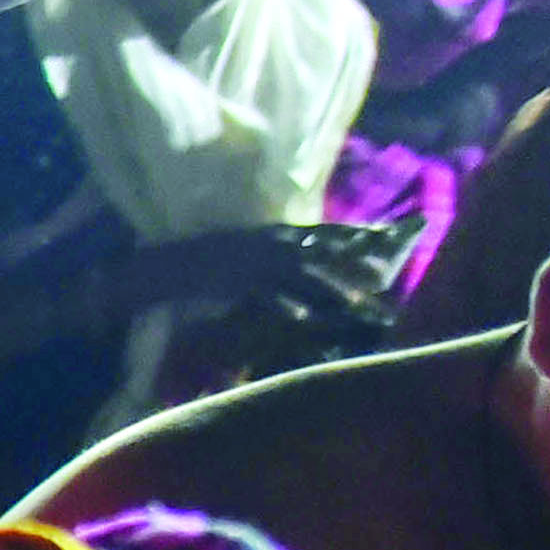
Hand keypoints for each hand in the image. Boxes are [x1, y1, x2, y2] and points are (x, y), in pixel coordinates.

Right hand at [143, 228, 390, 328]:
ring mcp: (253, 262)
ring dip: (328, 288)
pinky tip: (303, 318)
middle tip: (381, 278)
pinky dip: (284, 305)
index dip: (353, 234)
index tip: (384, 238)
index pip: (321, 230)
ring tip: (354, 303)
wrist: (165, 265)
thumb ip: (275, 248)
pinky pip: (265, 295)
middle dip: (351, 264)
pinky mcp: (235, 282)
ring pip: (300, 274)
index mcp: (274, 232)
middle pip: (319, 253)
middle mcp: (269, 243)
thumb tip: (304, 256)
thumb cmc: (206, 259)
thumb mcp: (246, 245)